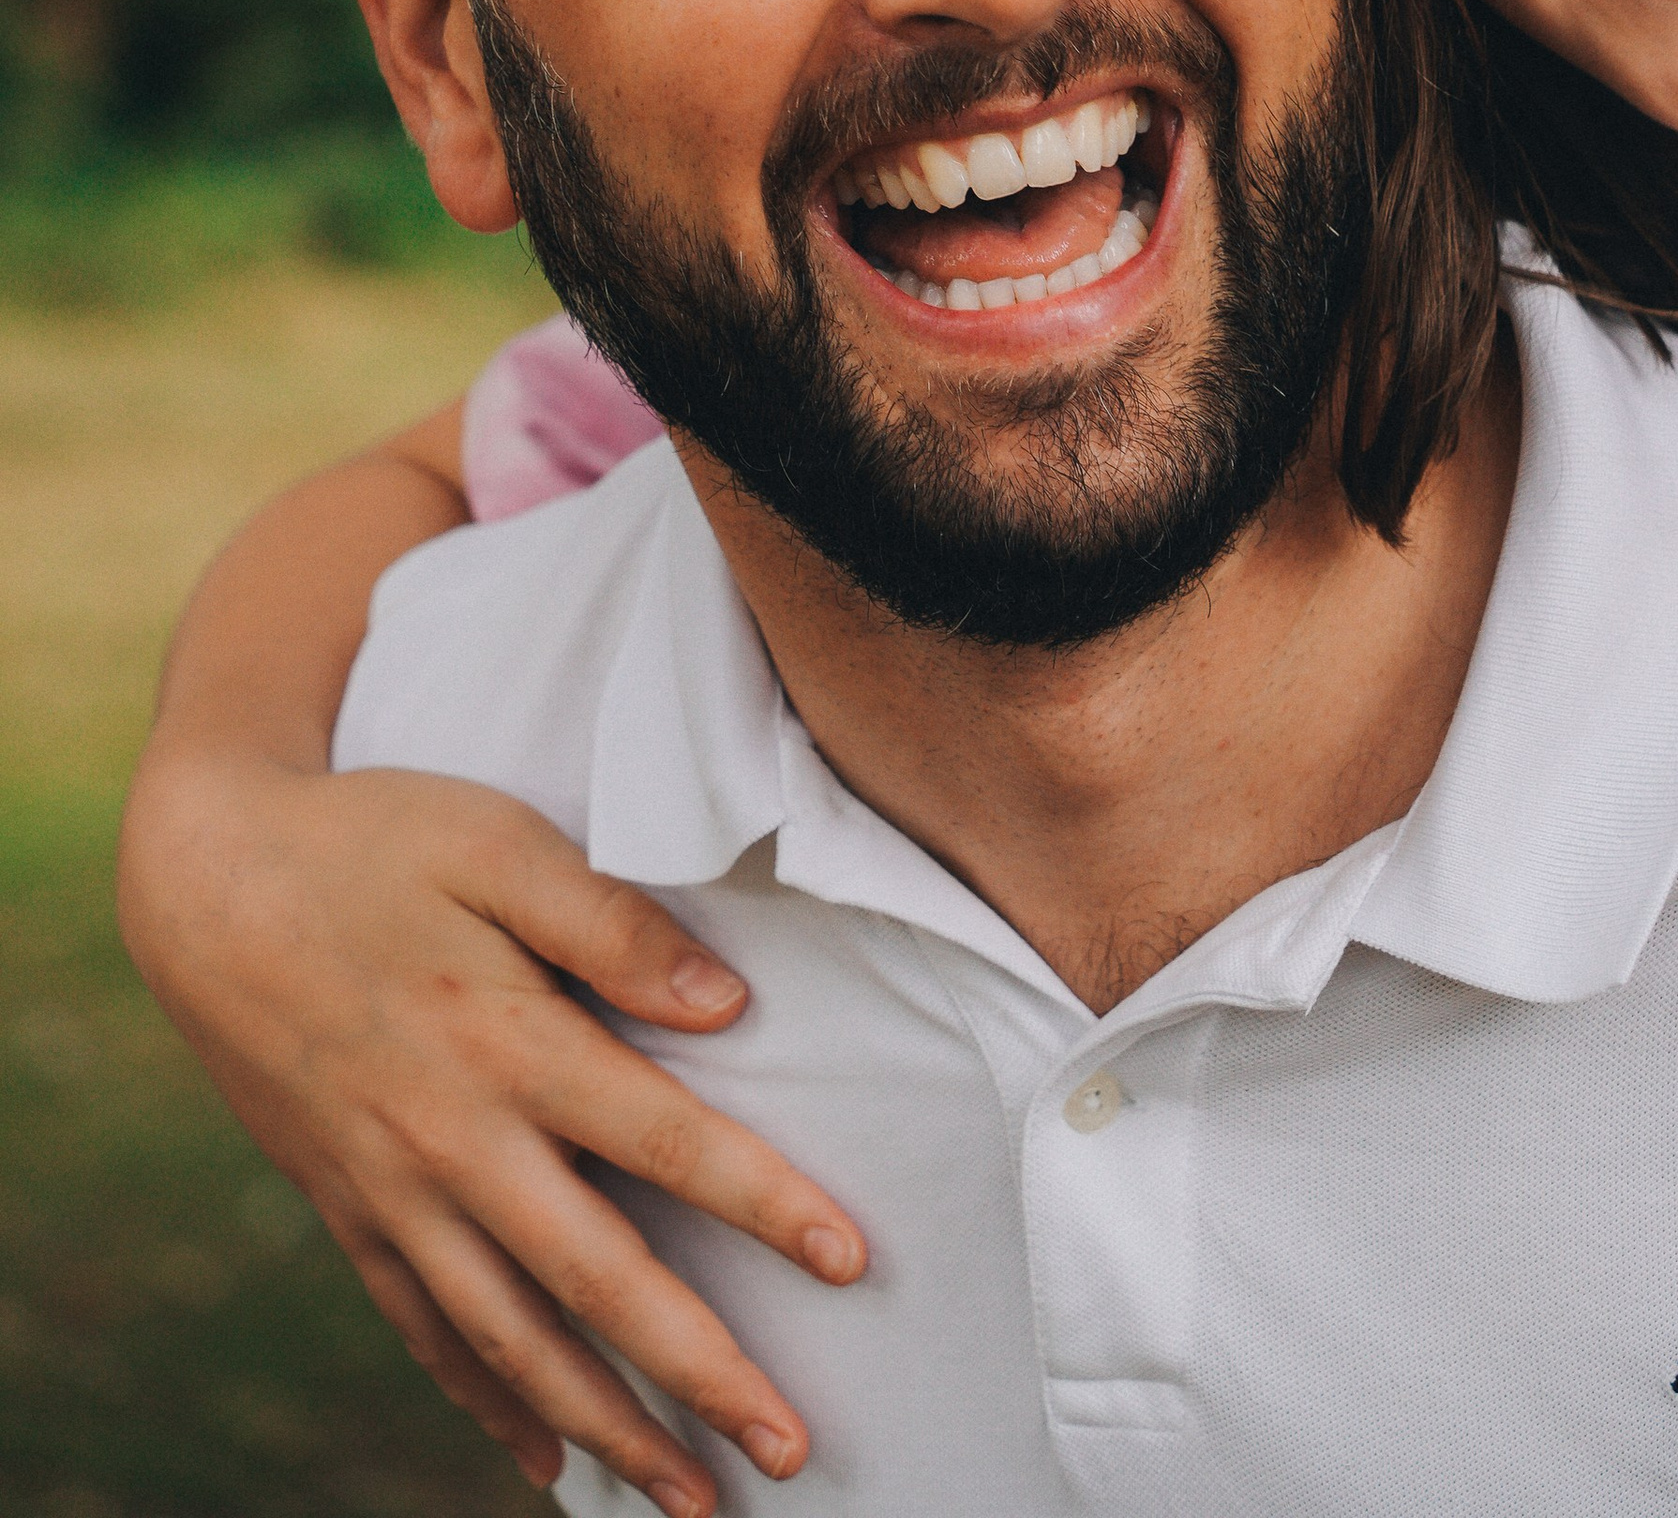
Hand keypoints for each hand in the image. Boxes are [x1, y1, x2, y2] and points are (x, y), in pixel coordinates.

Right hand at [119, 751, 863, 1513]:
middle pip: (596, 1281)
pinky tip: (548, 1460)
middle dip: (699, 1374)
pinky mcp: (350, 1213)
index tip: (853, 1263)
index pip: (664, 1141)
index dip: (764, 1203)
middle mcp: (454, 1143)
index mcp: (506, 1042)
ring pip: (514, 1339)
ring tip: (689, 1494)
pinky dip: (490, 1403)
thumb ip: (612, 923)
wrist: (206, 884)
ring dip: (609, 1424)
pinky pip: (428, 1333)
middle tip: (791, 1449)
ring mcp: (394, 1194)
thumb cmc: (372, 843)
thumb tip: (728, 1004)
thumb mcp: (497, 843)